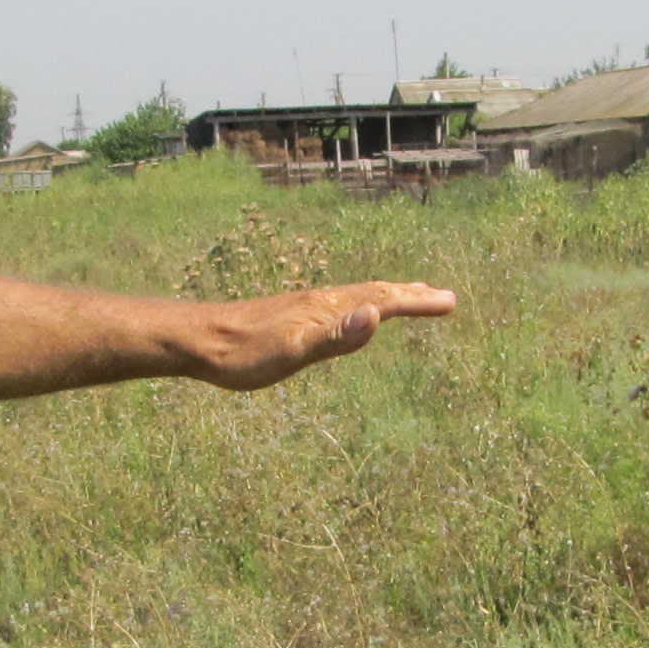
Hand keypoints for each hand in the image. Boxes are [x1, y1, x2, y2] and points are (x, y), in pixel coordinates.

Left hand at [186, 280, 459, 390]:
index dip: (418, 303)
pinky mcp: (293, 317)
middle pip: (376, 293)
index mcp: (328, 308)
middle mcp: (322, 301)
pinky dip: (362, 305)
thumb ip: (335, 336)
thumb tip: (377, 315)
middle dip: (413, 295)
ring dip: (390, 296)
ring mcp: (307, 308)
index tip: (450, 302)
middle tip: (444, 297)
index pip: (383, 301)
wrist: (198, 342)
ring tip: (410, 296)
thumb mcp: (293, 352)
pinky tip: (353, 314)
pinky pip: (341, 306)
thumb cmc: (244, 354)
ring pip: (359, 297)